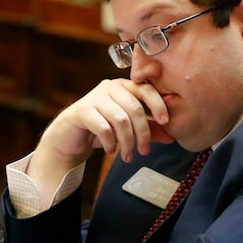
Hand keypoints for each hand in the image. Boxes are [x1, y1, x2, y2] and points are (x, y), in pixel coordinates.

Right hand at [27, 79, 173, 203]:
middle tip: (144, 152)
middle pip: (134, 108)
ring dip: (127, 142)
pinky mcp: (82, 111)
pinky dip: (110, 143)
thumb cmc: (102, 129)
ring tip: (128, 156)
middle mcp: (110, 87)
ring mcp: (94, 97)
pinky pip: (104, 128)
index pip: (146, 89)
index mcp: (124, 86)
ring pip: (120, 120)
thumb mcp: (128, 129)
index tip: (165, 122)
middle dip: (143, 133)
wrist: (69, 136)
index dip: (157, 105)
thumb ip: (149, 130)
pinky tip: (110, 150)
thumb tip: (172, 137)